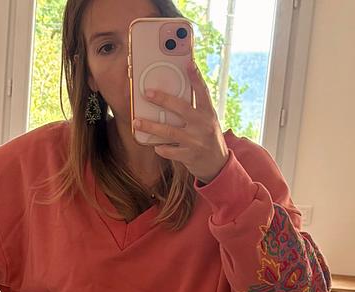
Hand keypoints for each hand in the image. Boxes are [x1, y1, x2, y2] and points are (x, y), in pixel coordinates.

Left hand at [132, 60, 229, 184]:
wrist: (218, 165)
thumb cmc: (208, 138)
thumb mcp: (207, 121)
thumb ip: (194, 109)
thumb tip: (174, 95)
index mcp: (208, 113)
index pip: (202, 92)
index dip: (196, 77)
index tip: (188, 63)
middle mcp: (202, 125)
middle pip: (180, 108)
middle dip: (162, 99)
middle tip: (146, 93)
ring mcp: (195, 141)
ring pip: (169, 131)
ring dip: (151, 126)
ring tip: (136, 122)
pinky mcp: (189, 156)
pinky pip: (169, 151)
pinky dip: (160, 148)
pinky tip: (154, 145)